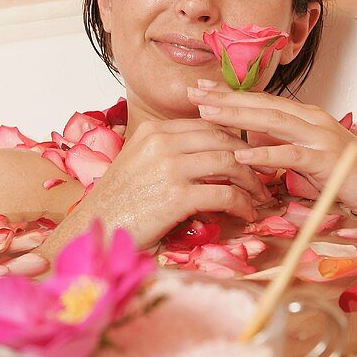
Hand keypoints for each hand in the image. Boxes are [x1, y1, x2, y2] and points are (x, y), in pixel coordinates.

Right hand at [43, 118, 270, 251]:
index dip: (234, 138)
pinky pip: (224, 193)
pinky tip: (247, 214)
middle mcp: (162, 142)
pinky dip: (242, 204)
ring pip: (229, 162)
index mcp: (153, 130)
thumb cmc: (117, 205)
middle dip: (249, 157)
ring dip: (251, 180)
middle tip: (264, 173)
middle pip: (223, 139)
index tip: (250, 154)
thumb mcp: (138, 165)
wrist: (93, 233)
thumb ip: (168, 153)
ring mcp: (169, 167)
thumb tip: (207, 155)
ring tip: (260, 195)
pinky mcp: (177, 196)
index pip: (207, 124)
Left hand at [187, 80, 356, 215]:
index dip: (230, 94)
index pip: (261, 101)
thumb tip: (248, 147)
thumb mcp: (307, 160)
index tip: (199, 89)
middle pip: (261, 105)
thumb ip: (281, 149)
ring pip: (272, 122)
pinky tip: (241, 153)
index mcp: (305, 118)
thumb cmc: (348, 179)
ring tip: (207, 113)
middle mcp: (312, 120)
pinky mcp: (328, 160)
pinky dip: (265, 153)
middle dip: (225, 98)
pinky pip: (291, 155)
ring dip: (238, 116)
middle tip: (192, 92)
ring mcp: (321, 137)